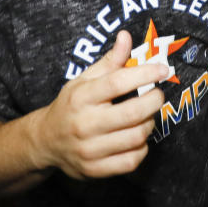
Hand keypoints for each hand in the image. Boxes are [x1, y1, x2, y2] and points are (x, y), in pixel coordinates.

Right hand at [36, 31, 167, 180]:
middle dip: (154, 101)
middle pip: (132, 113)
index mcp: (81, 97)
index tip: (163, 69)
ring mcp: (89, 150)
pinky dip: (142, 148)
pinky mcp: (95, 170)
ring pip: (136, 137)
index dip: (145, 74)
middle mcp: (84, 124)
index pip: (117, 83)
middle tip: (157, 95)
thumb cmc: (70, 106)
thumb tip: (126, 36)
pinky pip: (132, 161)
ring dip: (149, 124)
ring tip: (146, 116)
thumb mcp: (84, 80)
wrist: (45, 142)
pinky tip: (137, 138)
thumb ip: (109, 61)